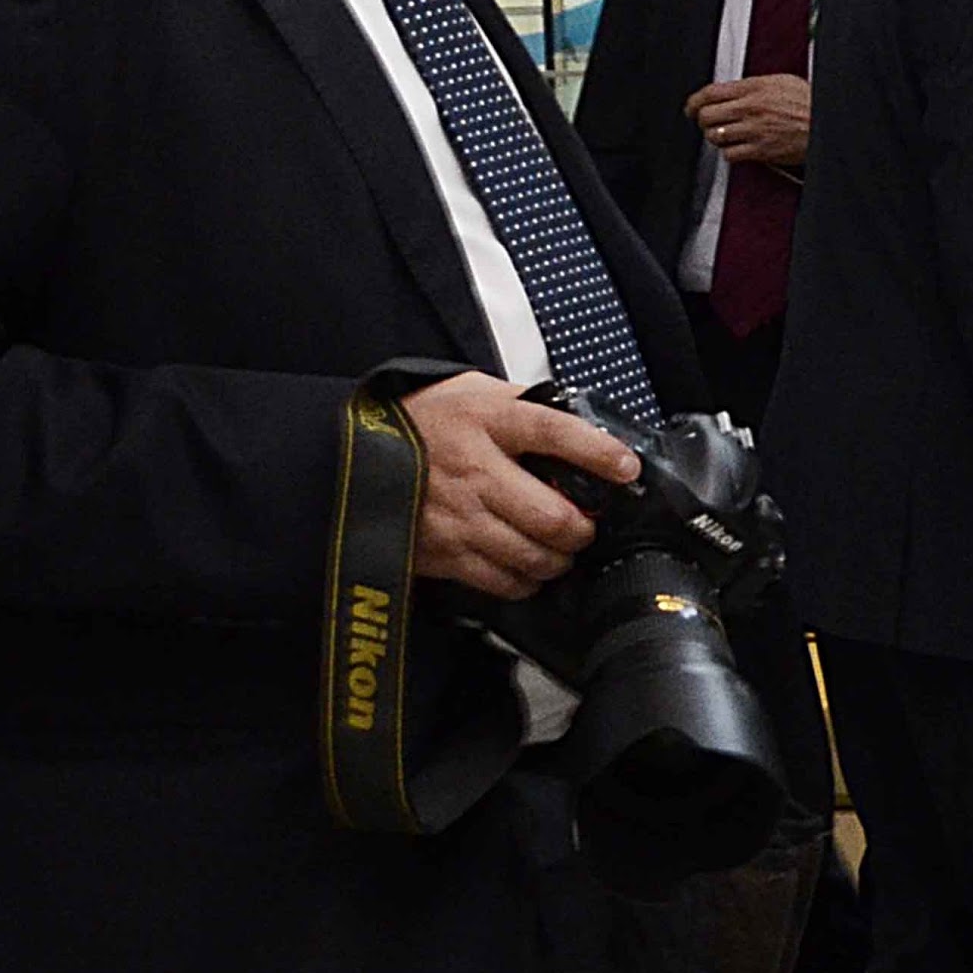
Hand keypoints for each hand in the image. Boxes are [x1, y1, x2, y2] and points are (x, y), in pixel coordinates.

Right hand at [399, 370, 633, 599]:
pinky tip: (524, 566)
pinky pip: (501, 580)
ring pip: (533, 556)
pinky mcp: (440, 552)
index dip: (599, 453)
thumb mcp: (471, 392)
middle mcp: (473, 470)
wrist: (345, 452)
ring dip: (558, 558)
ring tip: (558, 548)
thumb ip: (523, 406)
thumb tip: (579, 423)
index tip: (626, 467)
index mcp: (485, 421)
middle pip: (553, 516)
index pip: (556, 433)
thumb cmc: (418, 420)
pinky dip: (524, 581)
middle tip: (584, 525)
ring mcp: (456, 516)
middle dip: (583, 529)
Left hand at [686, 72, 813, 168]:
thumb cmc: (809, 103)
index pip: (710, 92)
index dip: (694, 101)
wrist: (826, 123)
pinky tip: (738, 149)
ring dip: (716, 137)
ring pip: (715, 135)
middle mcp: (750, 108)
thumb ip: (754, 85)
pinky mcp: (761, 150)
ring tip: (724, 136)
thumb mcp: (781, 82)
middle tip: (706, 122)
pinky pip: (730, 154)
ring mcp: (754, 130)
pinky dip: (730, 153)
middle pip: (706, 115)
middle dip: (702, 120)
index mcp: (753, 88)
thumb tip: (734, 89)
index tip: (691, 107)